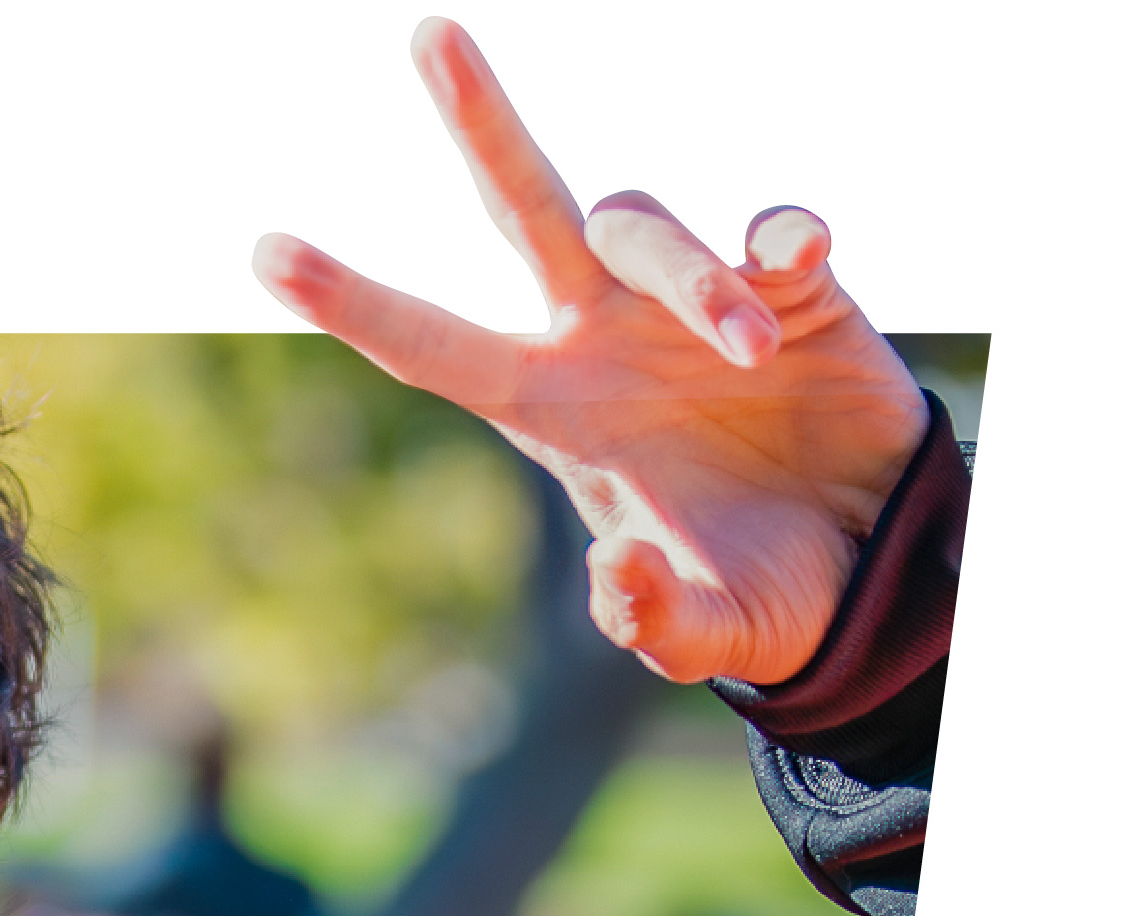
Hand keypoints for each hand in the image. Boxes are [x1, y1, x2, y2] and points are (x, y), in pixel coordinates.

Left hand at [253, 17, 929, 685]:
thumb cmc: (763, 594)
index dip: (352, 302)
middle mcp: (605, 336)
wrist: (876, 564)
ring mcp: (692, 302)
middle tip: (429, 35)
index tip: (264, 252)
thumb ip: (652, 622)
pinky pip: (774, 227)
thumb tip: (610, 574)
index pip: (433, 347)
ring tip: (754, 351)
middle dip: (480, 123)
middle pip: (523, 208)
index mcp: (554, 412)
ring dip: (695, 280)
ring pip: (650, 228)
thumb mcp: (708, 632)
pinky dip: (782, 236)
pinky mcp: (796, 286)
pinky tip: (799, 266)